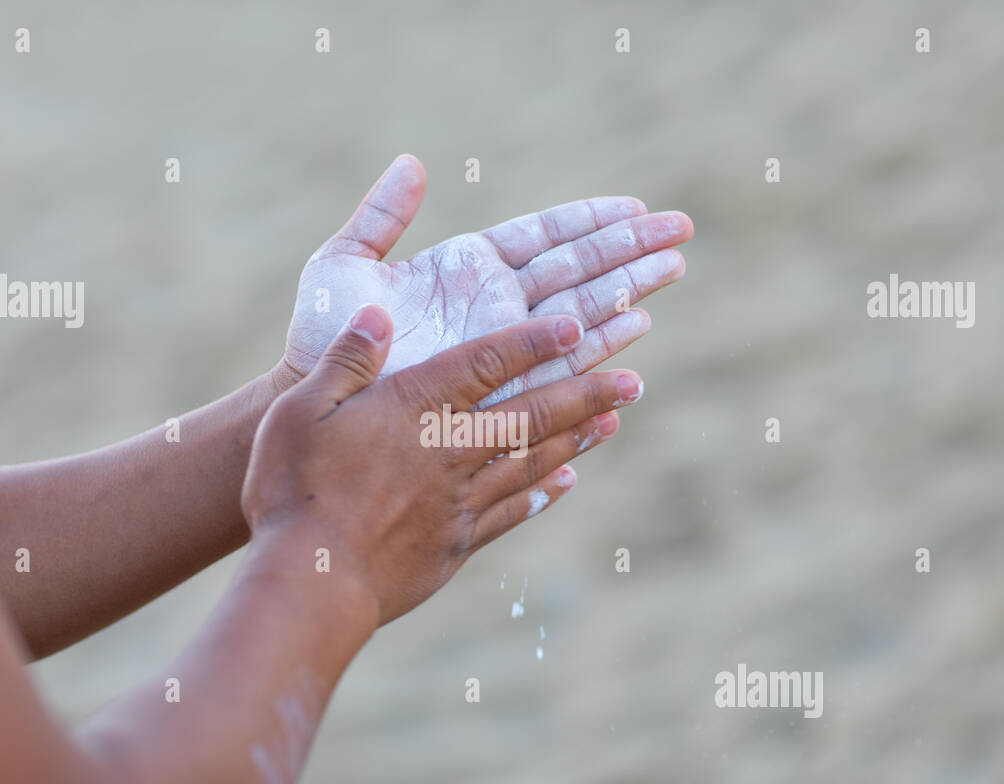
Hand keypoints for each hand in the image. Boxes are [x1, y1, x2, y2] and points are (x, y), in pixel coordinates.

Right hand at [244, 303, 643, 627]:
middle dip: (586, 394)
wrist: (311, 585)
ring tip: (613, 421)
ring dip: (576, 439)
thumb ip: (345, 361)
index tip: (578, 325)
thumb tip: (380, 313)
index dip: (534, 341)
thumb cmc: (293, 491)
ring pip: (532, 461)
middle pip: (531, 414)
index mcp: (414, 409)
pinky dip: (542, 494)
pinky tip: (563, 483)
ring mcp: (459, 502)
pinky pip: (511, 512)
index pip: (486, 362)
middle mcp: (451, 451)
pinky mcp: (456, 545)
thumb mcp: (299, 411)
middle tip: (633, 380)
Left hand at [279, 155, 689, 404]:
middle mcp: (496, 305)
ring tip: (674, 269)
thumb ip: (381, 216)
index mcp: (468, 268)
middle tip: (682, 230)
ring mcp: (505, 346)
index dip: (591, 220)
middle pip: (577, 269)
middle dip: (629, 249)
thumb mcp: (344, 264)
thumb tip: (414, 164)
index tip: (636, 208)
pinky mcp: (505, 387)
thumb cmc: (323, 335)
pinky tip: (638, 334)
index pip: (544, 236)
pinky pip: (563, 366)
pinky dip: (602, 349)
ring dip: (629, 291)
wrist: (321, 400)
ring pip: (582, 311)